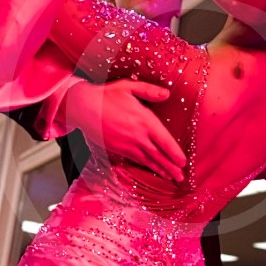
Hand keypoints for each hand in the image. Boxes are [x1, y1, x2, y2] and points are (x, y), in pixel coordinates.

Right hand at [64, 79, 185, 180]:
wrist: (82, 107)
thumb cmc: (106, 96)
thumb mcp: (128, 87)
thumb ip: (149, 91)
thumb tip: (167, 94)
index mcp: (143, 120)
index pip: (164, 140)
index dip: (175, 153)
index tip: (184, 161)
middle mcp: (137, 136)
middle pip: (158, 155)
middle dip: (171, 167)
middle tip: (181, 177)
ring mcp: (127, 145)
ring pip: (148, 161)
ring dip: (161, 170)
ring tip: (172, 178)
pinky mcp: (117, 149)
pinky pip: (136, 160)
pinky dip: (146, 166)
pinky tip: (152, 169)